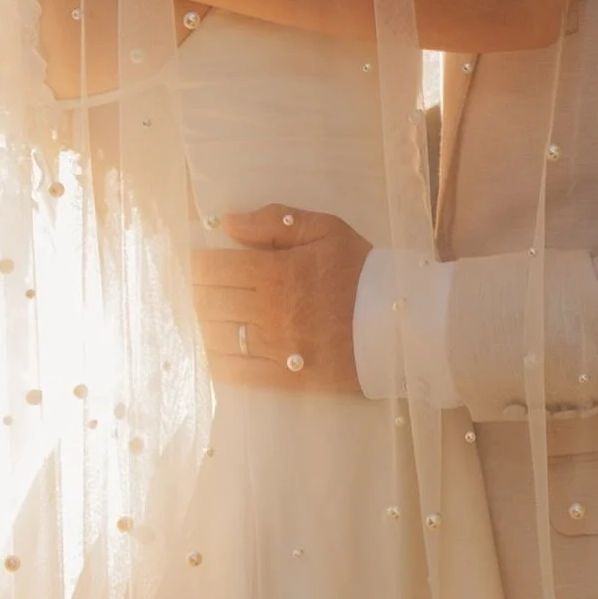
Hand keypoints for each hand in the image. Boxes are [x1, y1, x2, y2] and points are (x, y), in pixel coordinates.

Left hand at [190, 205, 369, 392]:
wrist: (399, 322)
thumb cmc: (360, 270)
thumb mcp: (326, 230)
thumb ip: (274, 221)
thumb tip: (226, 223)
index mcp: (278, 272)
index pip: (213, 268)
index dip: (198, 263)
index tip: (201, 260)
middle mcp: (271, 312)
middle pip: (208, 302)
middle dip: (199, 291)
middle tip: (204, 286)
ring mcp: (277, 348)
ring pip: (216, 336)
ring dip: (205, 323)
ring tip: (213, 314)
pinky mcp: (286, 377)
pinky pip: (235, 372)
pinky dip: (217, 358)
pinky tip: (218, 347)